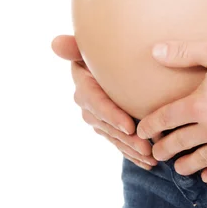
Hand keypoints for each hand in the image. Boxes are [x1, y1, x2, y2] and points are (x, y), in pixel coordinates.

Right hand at [51, 35, 157, 169]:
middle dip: (125, 138)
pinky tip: (148, 164)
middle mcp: (86, 101)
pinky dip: (133, 154)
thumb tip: (56, 43)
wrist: (120, 58)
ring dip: (131, 149)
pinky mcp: (107, 126)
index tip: (129, 126)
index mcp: (83, 81)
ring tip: (151, 158)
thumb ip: (75, 46)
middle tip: (146, 146)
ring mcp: (96, 116)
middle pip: (105, 123)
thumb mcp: (91, 46)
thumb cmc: (109, 46)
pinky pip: (118, 143)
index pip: (95, 101)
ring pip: (113, 137)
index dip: (110, 115)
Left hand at [136, 40, 206, 182]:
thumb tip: (154, 51)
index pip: (166, 119)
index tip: (142, 132)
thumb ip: (184, 53)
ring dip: (186, 165)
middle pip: (180, 142)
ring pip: (201, 159)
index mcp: (199, 104)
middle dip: (164, 149)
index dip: (151, 126)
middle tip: (155, 154)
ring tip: (178, 169)